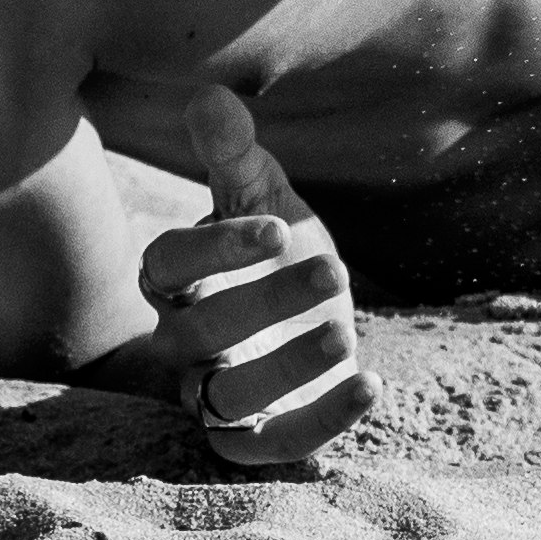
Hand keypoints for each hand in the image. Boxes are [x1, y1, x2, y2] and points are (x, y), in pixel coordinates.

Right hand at [132, 92, 370, 472]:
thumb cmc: (274, 249)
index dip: (217, 248)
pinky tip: (371, 386)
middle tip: (335, 271)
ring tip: (343, 338)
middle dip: (265, 302)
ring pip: (227, 396)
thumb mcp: (261, 195)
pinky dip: (318, 424)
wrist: (305, 312)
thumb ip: (233, 152)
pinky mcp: (254, 434)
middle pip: (200, 330)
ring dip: (284, 370)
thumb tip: (210, 95)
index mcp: (174, 279)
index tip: (278, 226)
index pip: (169, 266)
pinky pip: (270, 444)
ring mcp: (213, 393)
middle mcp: (182, 341)